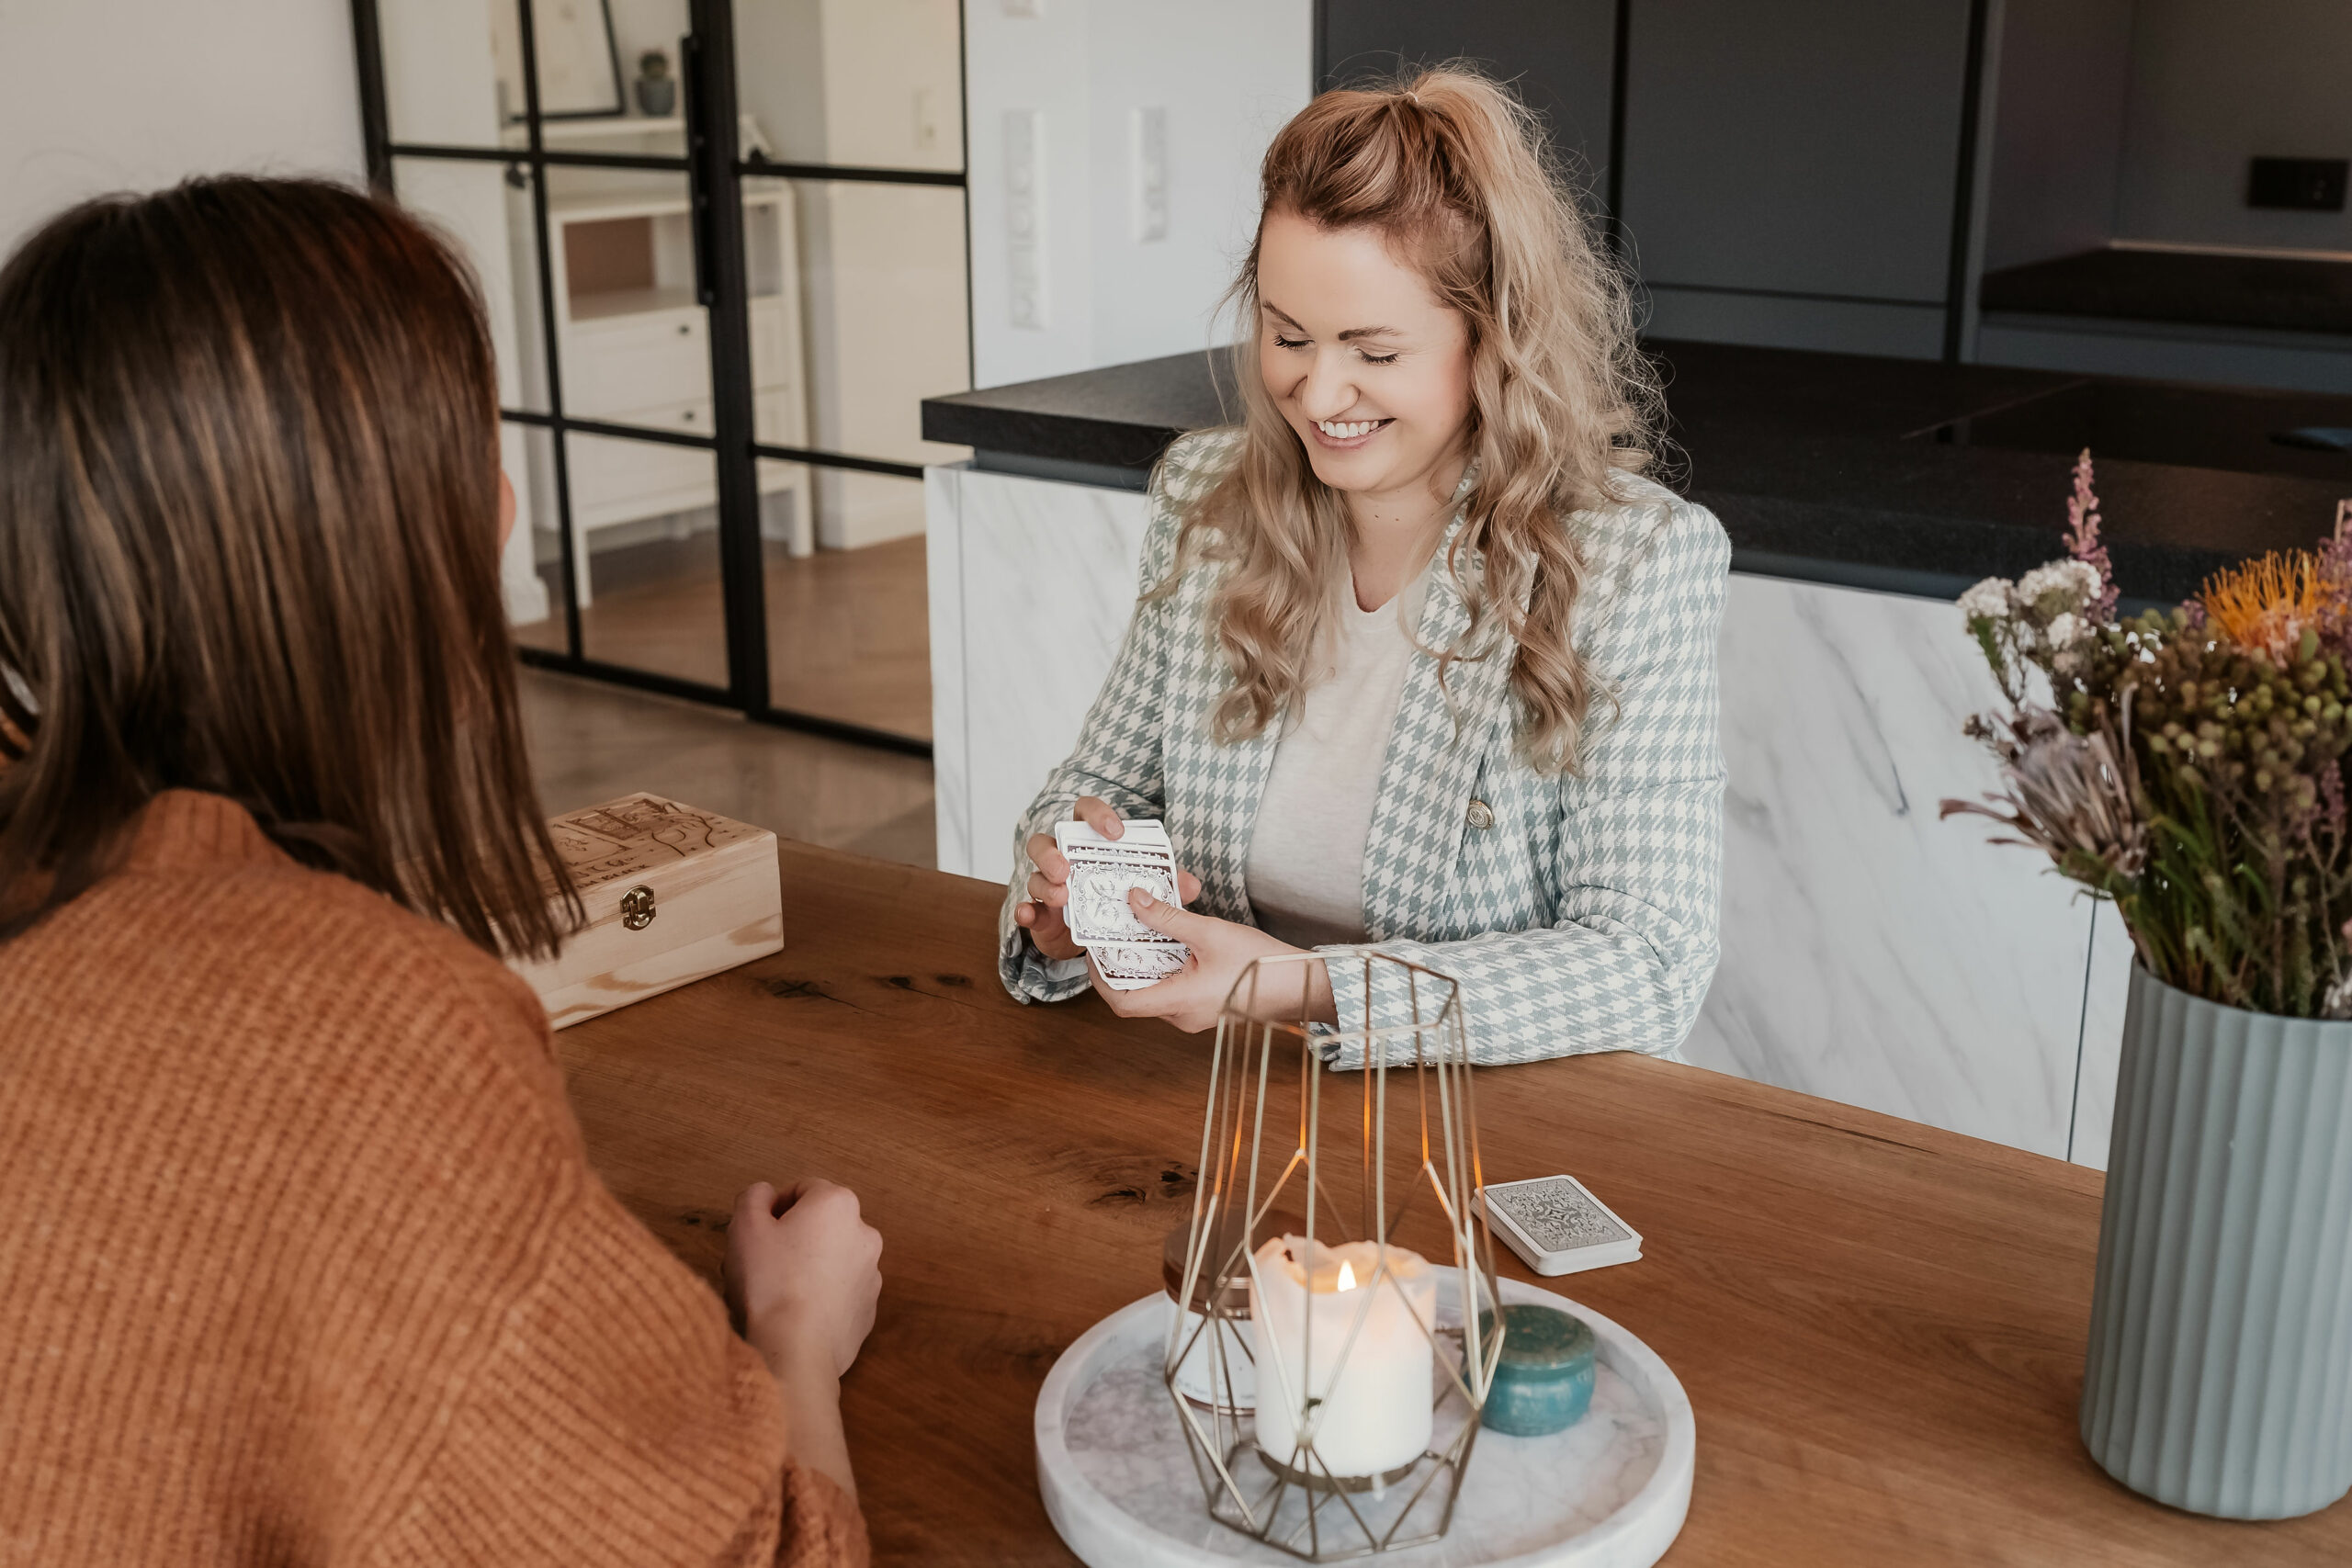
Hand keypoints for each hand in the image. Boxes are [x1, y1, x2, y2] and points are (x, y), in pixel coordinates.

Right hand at [726, 1179, 883, 1380]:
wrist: (795, 1349)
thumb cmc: (768, 1284)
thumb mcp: (744, 1226)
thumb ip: (753, 1197)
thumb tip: (765, 1195)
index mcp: (837, 1204)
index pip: (802, 1190)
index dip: (773, 1209)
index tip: (756, 1235)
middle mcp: (864, 1233)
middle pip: (819, 1226)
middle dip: (790, 1239)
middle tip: (760, 1264)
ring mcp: (870, 1274)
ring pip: (829, 1260)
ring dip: (806, 1267)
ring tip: (773, 1294)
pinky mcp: (867, 1309)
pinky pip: (838, 1292)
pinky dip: (820, 1296)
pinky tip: (794, 1314)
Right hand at [1014, 796, 1199, 961]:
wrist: (1097, 940)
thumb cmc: (1120, 900)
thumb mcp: (1146, 891)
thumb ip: (1167, 885)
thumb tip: (1190, 885)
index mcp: (1088, 841)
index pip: (1084, 812)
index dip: (1098, 815)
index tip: (1115, 831)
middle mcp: (1061, 858)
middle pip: (1045, 841)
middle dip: (1053, 852)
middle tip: (1066, 868)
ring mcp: (1045, 885)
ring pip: (1033, 874)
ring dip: (1044, 883)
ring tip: (1061, 895)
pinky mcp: (1039, 914)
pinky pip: (1024, 908)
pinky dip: (1025, 911)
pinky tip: (1030, 916)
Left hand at [1092, 887, 1336, 1032]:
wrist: (1302, 984)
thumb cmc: (1261, 963)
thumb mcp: (1210, 932)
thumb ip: (1168, 917)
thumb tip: (1134, 899)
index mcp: (1179, 1002)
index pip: (1122, 1002)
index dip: (1100, 978)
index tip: (1094, 951)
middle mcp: (1183, 1017)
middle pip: (1134, 997)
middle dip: (1120, 967)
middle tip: (1112, 935)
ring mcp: (1195, 1016)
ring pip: (1154, 994)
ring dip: (1142, 967)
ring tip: (1137, 933)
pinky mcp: (1207, 1009)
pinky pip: (1174, 993)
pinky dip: (1163, 971)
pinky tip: (1167, 945)